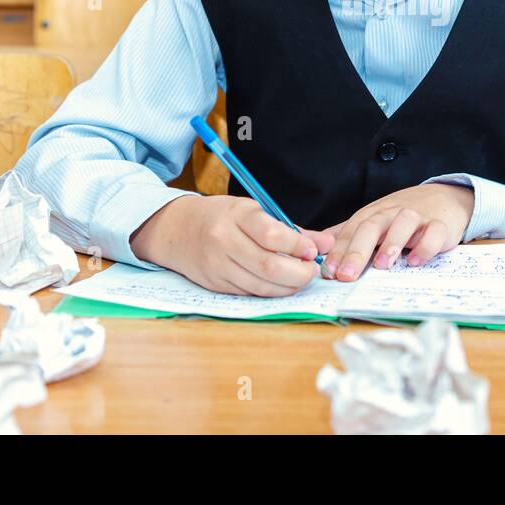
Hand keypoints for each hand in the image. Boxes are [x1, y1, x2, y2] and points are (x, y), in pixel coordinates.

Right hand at [130, 194, 334, 296]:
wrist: (176, 229)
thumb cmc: (222, 216)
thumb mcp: (253, 211)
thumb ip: (291, 229)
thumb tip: (327, 243)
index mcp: (237, 215)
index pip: (272, 235)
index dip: (298, 246)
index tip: (312, 250)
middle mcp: (224, 240)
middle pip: (269, 266)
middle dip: (298, 273)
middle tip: (311, 270)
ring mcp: (217, 265)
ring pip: (261, 285)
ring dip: (287, 287)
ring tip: (300, 278)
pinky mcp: (215, 284)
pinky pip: (250, 293)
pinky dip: (270, 292)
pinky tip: (280, 285)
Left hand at [323, 183, 473, 281]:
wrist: (443, 198)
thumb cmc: (401, 216)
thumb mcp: (373, 221)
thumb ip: (348, 234)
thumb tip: (318, 247)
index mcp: (372, 215)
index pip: (351, 231)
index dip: (338, 251)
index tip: (328, 273)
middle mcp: (392, 213)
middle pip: (371, 226)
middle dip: (357, 251)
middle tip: (346, 275)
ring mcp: (417, 217)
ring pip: (403, 223)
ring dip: (391, 243)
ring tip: (382, 265)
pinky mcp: (440, 225)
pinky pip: (434, 233)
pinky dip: (425, 246)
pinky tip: (415, 261)